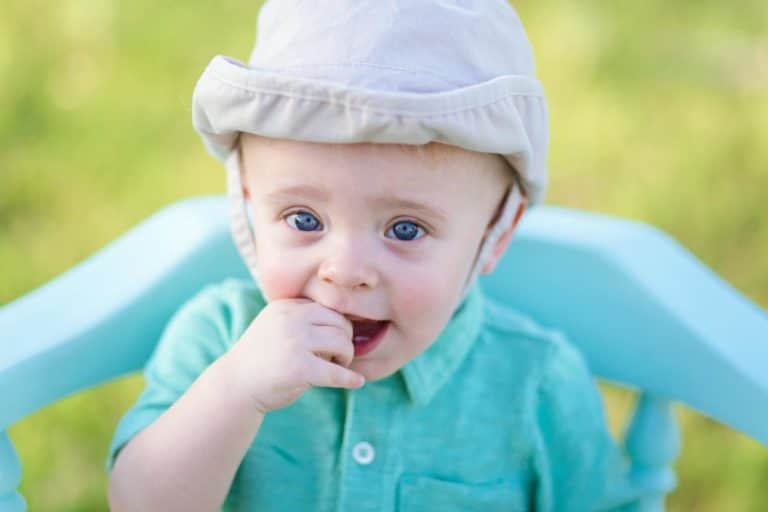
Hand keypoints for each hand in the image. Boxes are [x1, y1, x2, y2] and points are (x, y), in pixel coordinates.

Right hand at [216, 298, 364, 413]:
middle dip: (344, 340)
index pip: (328, 308)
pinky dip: (350, 378)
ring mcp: (295, 342)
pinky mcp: (299, 368)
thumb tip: (349, 323)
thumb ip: (305, 320)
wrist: (234, 386)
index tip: (335, 341)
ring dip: (346, 357)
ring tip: (336, 366)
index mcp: (287, 307)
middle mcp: (291, 319)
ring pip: (342, 343)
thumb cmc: (262, 358)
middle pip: (340, 323)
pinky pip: (336, 373)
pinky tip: (356, 382)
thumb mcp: (278, 327)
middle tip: (337, 357)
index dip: (337, 326)